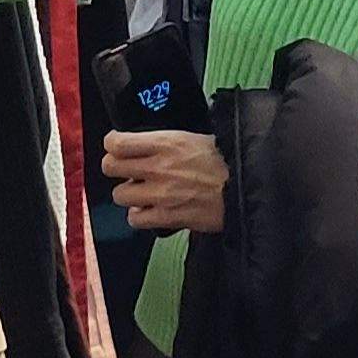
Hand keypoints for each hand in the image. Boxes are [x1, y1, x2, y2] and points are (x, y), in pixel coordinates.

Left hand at [102, 130, 225, 234]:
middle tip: (126, 170)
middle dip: (116, 168)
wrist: (246, 187)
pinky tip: (150, 211)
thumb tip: (148, 144)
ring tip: (142, 193)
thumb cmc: (227, 162)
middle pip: (111, 167)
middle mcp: (159, 167)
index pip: (117, 142)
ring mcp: (161, 194)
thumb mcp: (196, 138)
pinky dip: (139, 216)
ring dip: (129, 194)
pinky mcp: (167, 217)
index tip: (117, 147)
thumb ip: (167, 142)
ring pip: (120, 195)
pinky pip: (135, 219)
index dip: (113, 144)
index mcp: (166, 142)